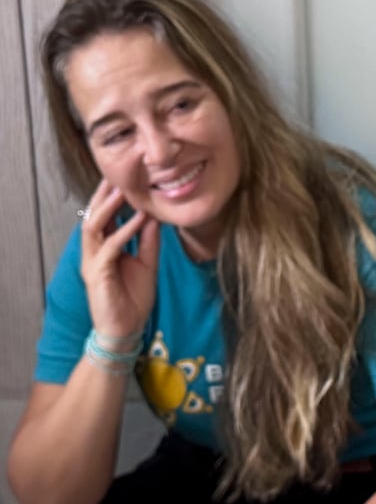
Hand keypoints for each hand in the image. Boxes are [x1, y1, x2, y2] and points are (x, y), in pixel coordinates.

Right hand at [79, 179, 159, 339]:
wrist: (126, 329)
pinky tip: (139, 219)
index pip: (104, 217)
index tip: (124, 177)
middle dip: (104, 195)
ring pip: (94, 228)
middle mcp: (94, 252)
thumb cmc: (133, 297)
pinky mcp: (98, 274)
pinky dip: (125, 231)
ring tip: (123, 190)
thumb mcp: (147, 263)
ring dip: (109, 208)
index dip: (111, 197)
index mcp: (103, 248)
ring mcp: (93, 262)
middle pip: (93, 216)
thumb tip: (154, 216)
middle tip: (117, 174)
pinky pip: (111, 247)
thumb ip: (148, 240)